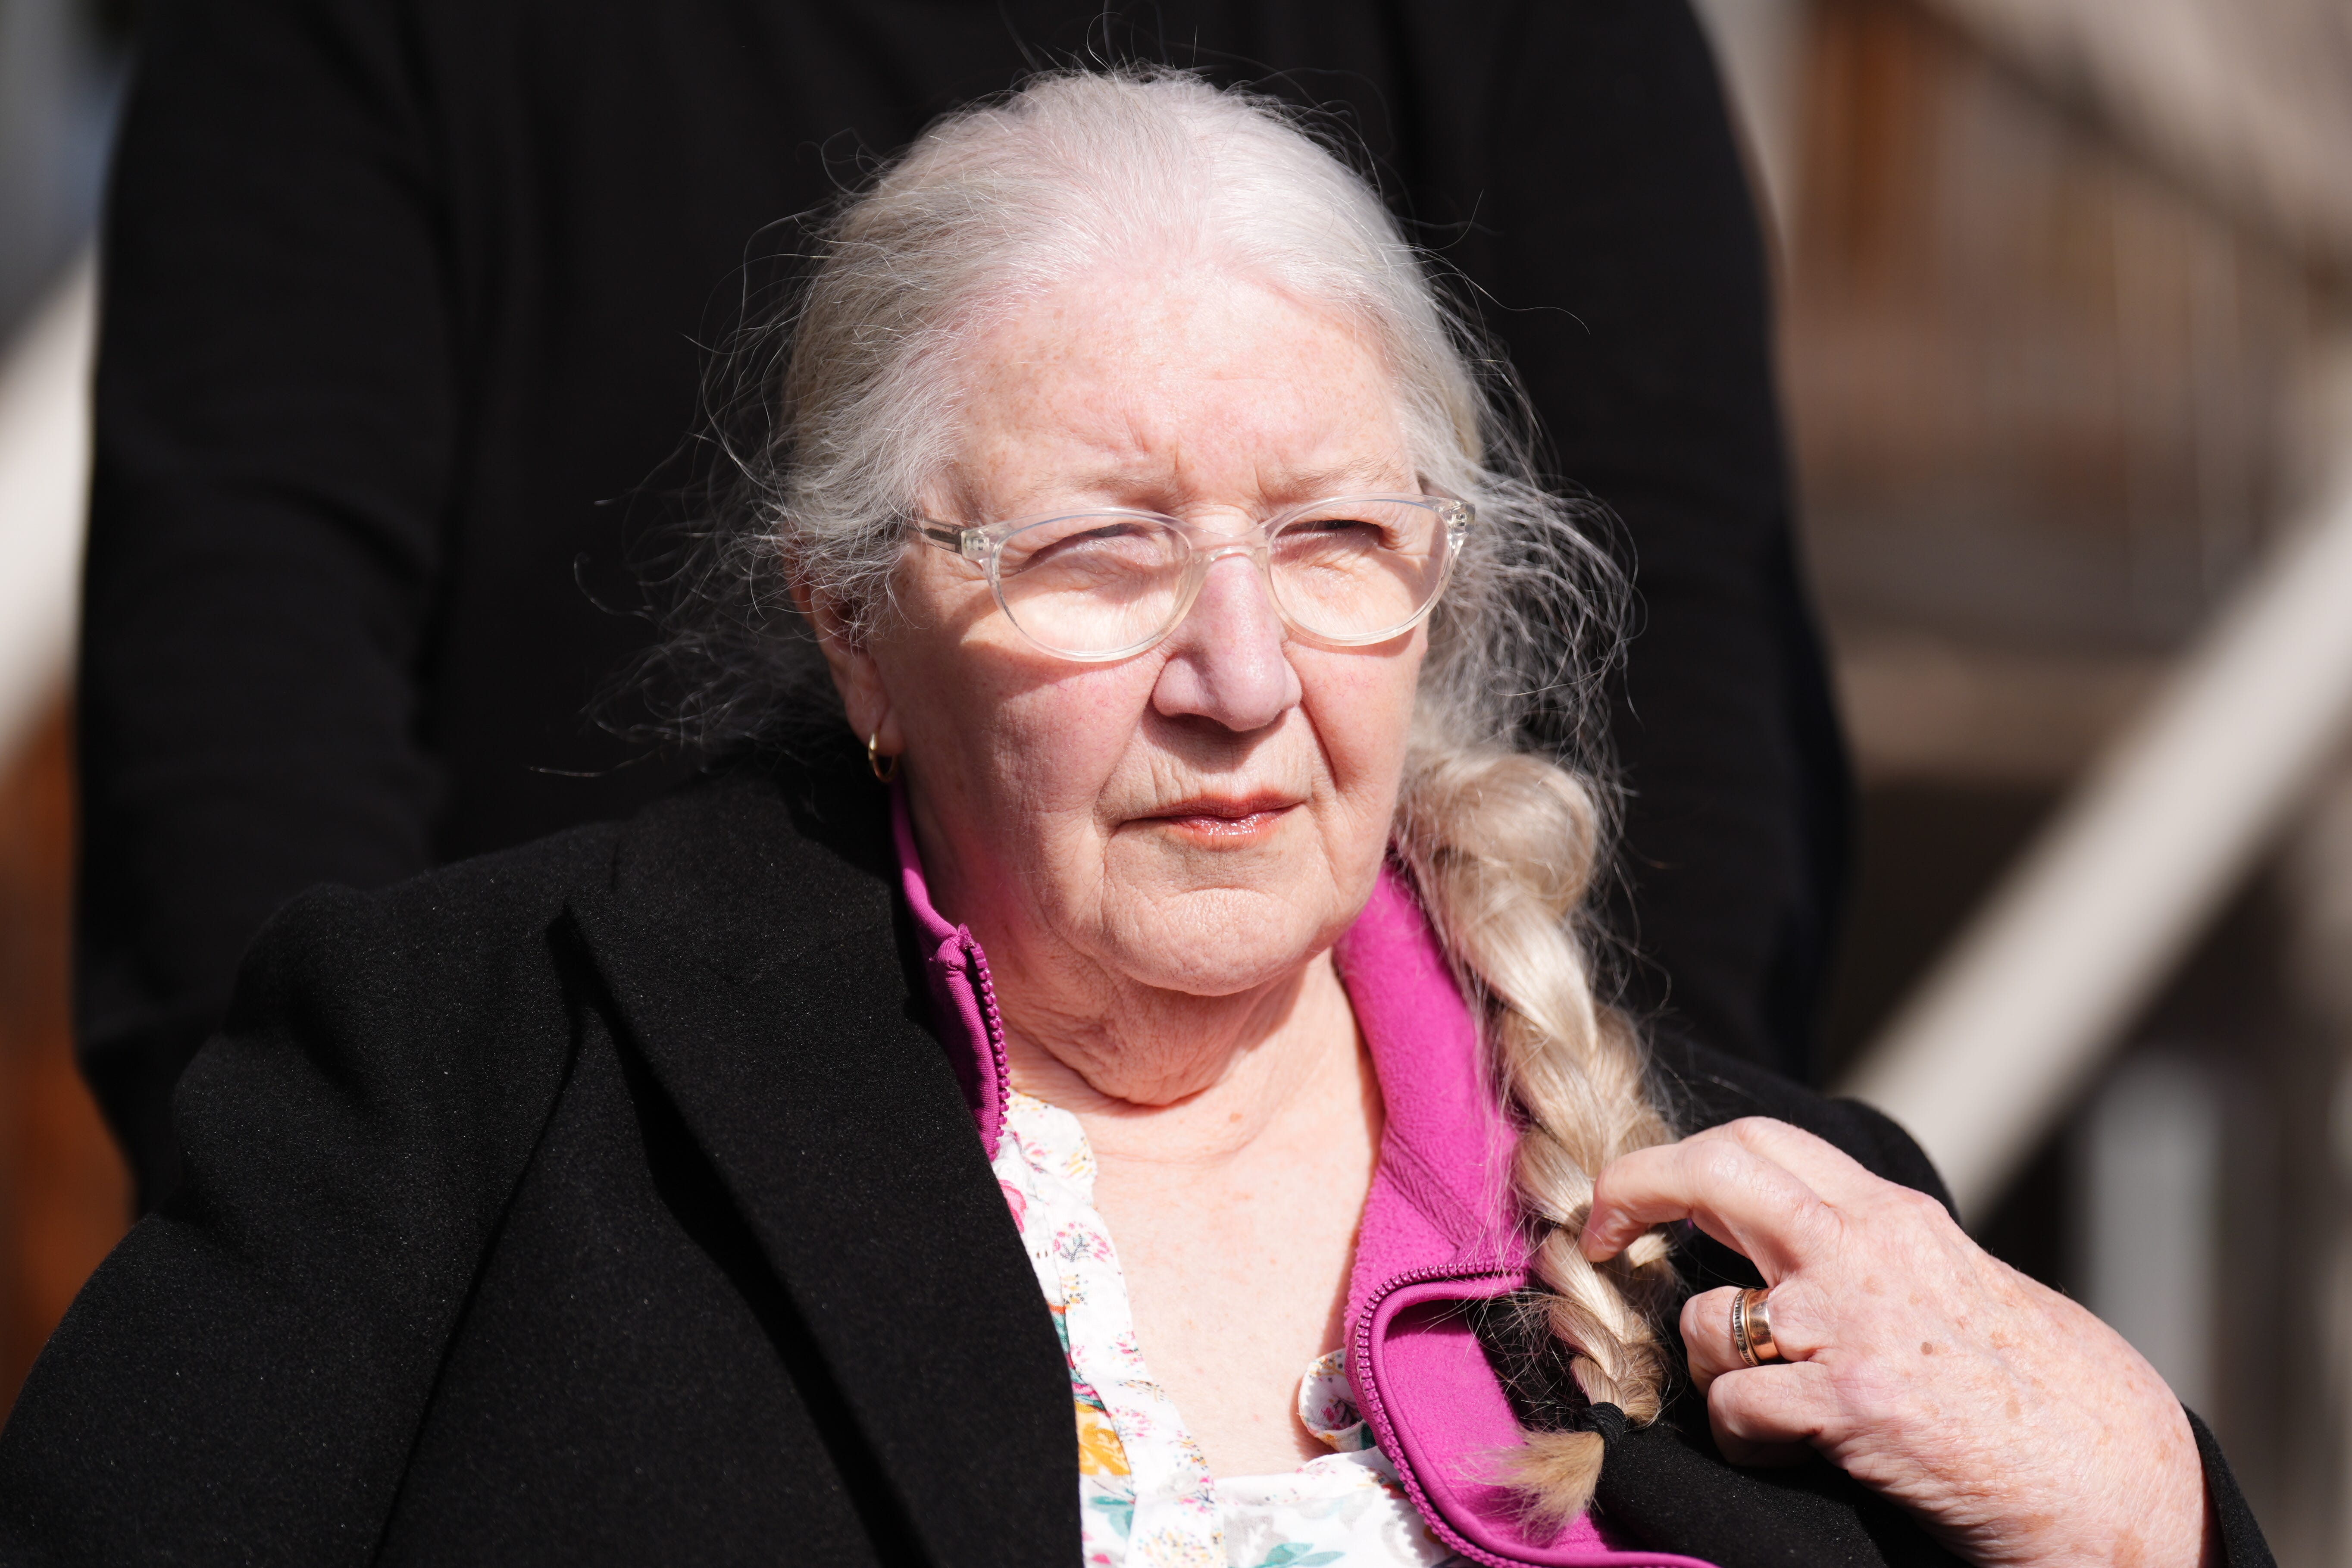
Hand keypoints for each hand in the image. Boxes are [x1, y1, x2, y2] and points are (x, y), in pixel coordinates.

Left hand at [1580, 1117, 2214, 1567]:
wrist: (2105, 1470)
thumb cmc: (2027, 1385)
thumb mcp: (1942, 1280)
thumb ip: (1858, 1250)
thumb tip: (1764, 1245)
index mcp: (1889, 1215)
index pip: (1762, 1141)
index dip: (1677, 1159)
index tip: (1631, 1198)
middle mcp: (1865, 1248)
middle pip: (1716, 1170)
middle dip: (1633, 1191)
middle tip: (1597, 1234)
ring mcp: (1851, 1323)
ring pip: (1706, 1317)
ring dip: (1709, 1372)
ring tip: (1768, 1411)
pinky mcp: (1848, 1402)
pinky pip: (1734, 1409)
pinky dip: (1741, 1441)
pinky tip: (1786, 1455)